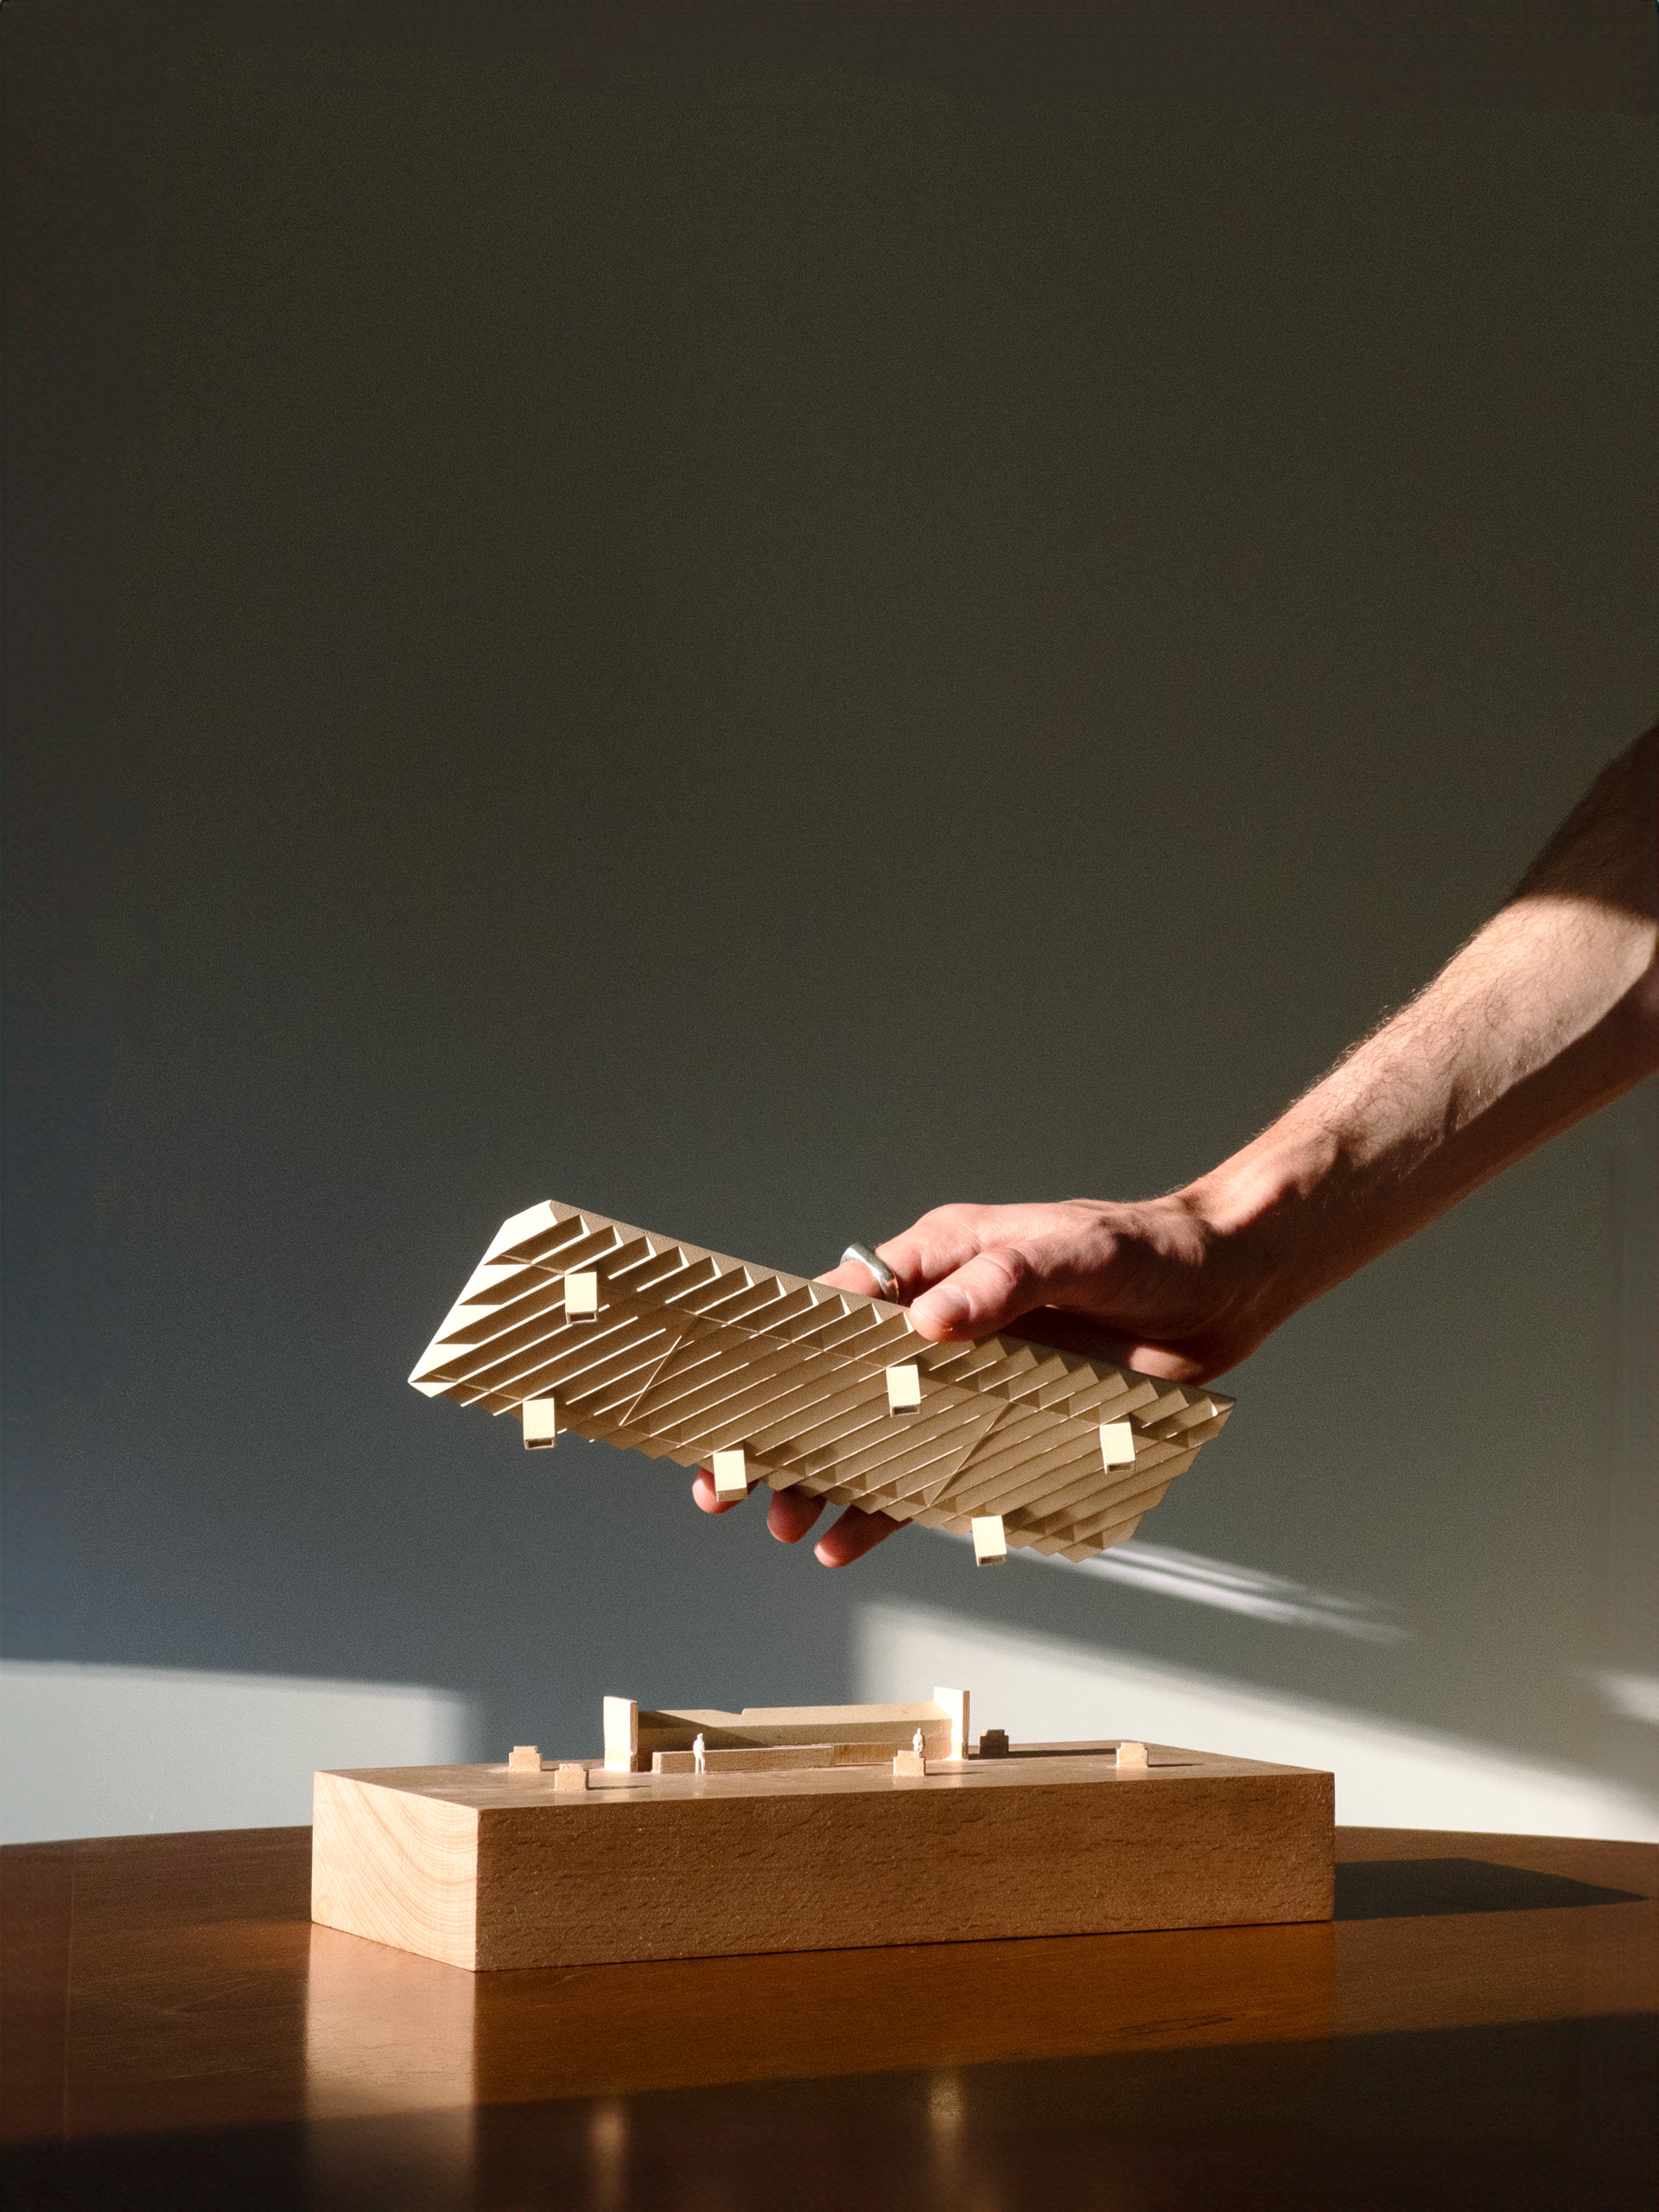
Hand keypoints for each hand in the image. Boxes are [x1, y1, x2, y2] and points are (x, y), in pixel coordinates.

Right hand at [694, 1188, 1274, 1566]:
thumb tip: (928, 1325)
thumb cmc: (1147, 1249)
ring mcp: (972, 1377)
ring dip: (830, 1480)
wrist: (1228, 1290)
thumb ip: (1001, 1281)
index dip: (786, 1351)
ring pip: (879, 1436)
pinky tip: (850, 1544)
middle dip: (786, 1432)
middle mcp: (943, 1321)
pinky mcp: (1007, 1423)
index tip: (737, 1392)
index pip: (843, 1306)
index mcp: (939, 1260)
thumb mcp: (1072, 1251)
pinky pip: (935, 1473)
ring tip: (784, 1525)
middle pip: (843, 1383)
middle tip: (730, 1484)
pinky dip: (893, 1509)